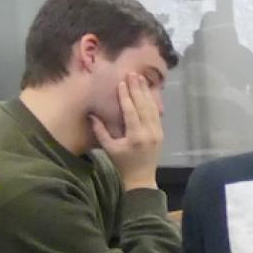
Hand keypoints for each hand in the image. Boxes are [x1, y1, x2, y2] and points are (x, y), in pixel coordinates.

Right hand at [91, 73, 163, 190]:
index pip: (131, 111)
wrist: (141, 178)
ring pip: (152, 108)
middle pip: (143, 106)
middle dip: (137, 89)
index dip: (126, 96)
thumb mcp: (109, 148)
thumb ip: (100, 130)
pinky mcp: (160, 133)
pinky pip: (156, 114)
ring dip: (146, 92)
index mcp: (136, 136)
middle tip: (133, 74)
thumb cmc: (122, 163)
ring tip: (140, 78)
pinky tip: (147, 91)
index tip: (122, 82)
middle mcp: (149, 132)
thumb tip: (92, 114)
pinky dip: (151, 101)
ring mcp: (157, 132)